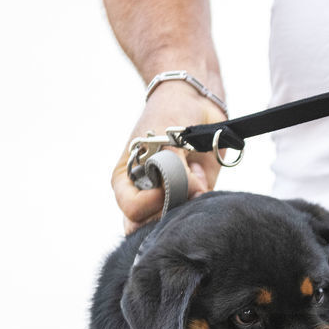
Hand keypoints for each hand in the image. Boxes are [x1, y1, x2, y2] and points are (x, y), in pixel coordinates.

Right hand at [111, 82, 228, 233]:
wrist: (195, 103)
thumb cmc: (169, 115)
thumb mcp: (164, 138)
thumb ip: (175, 168)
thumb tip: (195, 194)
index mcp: (125, 182)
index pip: (133, 211)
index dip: (153, 202)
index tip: (167, 182)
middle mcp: (145, 196)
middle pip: (154, 224)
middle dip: (173, 208)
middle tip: (184, 180)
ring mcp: (170, 200)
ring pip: (177, 222)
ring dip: (189, 202)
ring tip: (191, 170)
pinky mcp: (193, 198)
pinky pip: (198, 210)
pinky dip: (204, 196)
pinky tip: (199, 170)